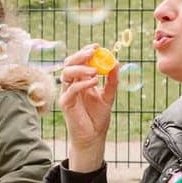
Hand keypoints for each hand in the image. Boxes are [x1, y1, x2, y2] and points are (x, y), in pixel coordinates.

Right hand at [57, 45, 118, 173]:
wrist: (93, 136)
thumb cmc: (98, 117)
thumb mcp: (109, 96)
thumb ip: (112, 81)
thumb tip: (116, 63)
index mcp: (81, 80)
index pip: (79, 60)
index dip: (85, 51)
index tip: (97, 46)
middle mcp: (72, 84)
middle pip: (70, 63)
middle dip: (81, 55)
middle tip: (93, 52)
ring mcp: (67, 93)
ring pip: (66, 73)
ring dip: (81, 68)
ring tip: (95, 71)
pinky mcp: (65, 103)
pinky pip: (70, 89)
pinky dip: (82, 83)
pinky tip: (94, 82)